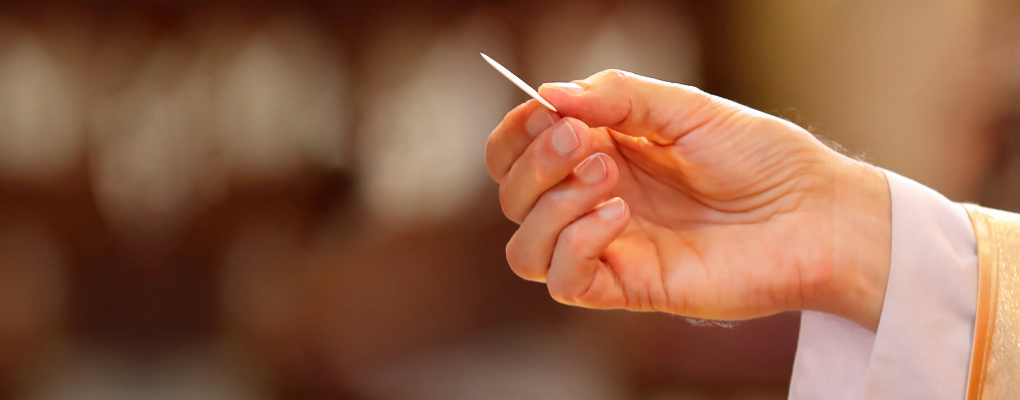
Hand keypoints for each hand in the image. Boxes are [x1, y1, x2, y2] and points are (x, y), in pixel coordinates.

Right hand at [486, 70, 891, 329]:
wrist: (815, 214)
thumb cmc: (761, 157)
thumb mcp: (686, 107)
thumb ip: (616, 96)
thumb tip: (548, 94)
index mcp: (601, 151)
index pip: (518, 150)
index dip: (516, 132)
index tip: (544, 111)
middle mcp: (593, 201)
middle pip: (512, 196)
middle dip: (535, 163)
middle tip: (583, 141)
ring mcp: (608, 247)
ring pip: (523, 248)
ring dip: (550, 207)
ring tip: (610, 181)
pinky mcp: (627, 287)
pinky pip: (563, 281)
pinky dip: (575, 244)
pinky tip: (618, 217)